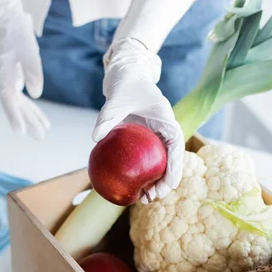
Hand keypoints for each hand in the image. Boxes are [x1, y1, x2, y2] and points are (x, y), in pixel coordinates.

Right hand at [0, 0, 49, 138]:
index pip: (7, 97)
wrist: (7, 23)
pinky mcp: (13, 81)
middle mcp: (2, 79)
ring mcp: (7, 81)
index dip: (13, 115)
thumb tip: (36, 95)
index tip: (20, 132)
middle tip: (39, 137)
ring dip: (31, 119)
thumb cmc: (17, 35)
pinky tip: (43, 122)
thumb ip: (32, 70)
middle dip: (26, 121)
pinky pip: (22, 99)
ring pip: (19, 104)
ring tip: (42, 134)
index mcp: (2, 71)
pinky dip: (32, 110)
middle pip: (14, 105)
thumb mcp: (28, 48)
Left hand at [92, 38, 183, 198]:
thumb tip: (95, 138)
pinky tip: (127, 186)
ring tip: (143, 199)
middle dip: (165, 183)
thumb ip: (108, 116)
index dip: (175, 168)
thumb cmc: (126, 82)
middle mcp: (164, 131)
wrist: (125, 73)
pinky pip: (144, 160)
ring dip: (154, 182)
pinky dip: (139, 174)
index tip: (168, 185)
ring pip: (159, 164)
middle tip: (152, 198)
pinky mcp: (144, 140)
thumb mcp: (116, 97)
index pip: (176, 147)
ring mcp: (155, 137)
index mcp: (166, 121)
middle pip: (170, 161)